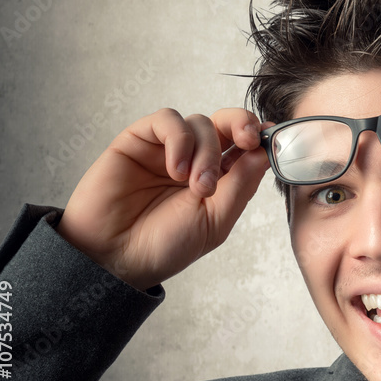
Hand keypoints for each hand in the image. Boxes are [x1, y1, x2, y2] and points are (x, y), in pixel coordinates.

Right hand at [58, 108, 270, 290]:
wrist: (114, 259)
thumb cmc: (164, 245)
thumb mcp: (215, 221)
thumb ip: (241, 184)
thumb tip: (265, 151)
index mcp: (219, 177)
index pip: (245, 143)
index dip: (260, 136)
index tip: (267, 141)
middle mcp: (195, 157)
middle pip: (226, 121)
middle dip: (242, 124)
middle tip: (247, 141)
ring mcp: (166, 148)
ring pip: (199, 123)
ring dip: (206, 151)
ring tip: (197, 186)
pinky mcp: (138, 140)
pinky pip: (166, 121)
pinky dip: (179, 140)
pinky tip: (176, 170)